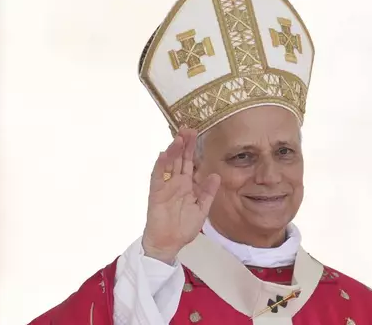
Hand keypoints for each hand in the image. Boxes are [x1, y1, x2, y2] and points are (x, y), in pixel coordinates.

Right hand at [142, 128, 220, 263]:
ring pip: (169, 164)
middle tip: (188, 128)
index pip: (190, 163)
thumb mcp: (202, 209)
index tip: (196, 134)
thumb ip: (208, 192)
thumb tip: (216, 175)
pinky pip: (157, 177)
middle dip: (184, 144)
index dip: (192, 149)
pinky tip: (164, 154)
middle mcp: (176, 182)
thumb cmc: (184, 227)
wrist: (169, 243)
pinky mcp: (156, 193)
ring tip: (178, 138)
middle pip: (180, 159)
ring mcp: (165, 186)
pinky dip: (160, 166)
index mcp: (187, 185)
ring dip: (173, 151)